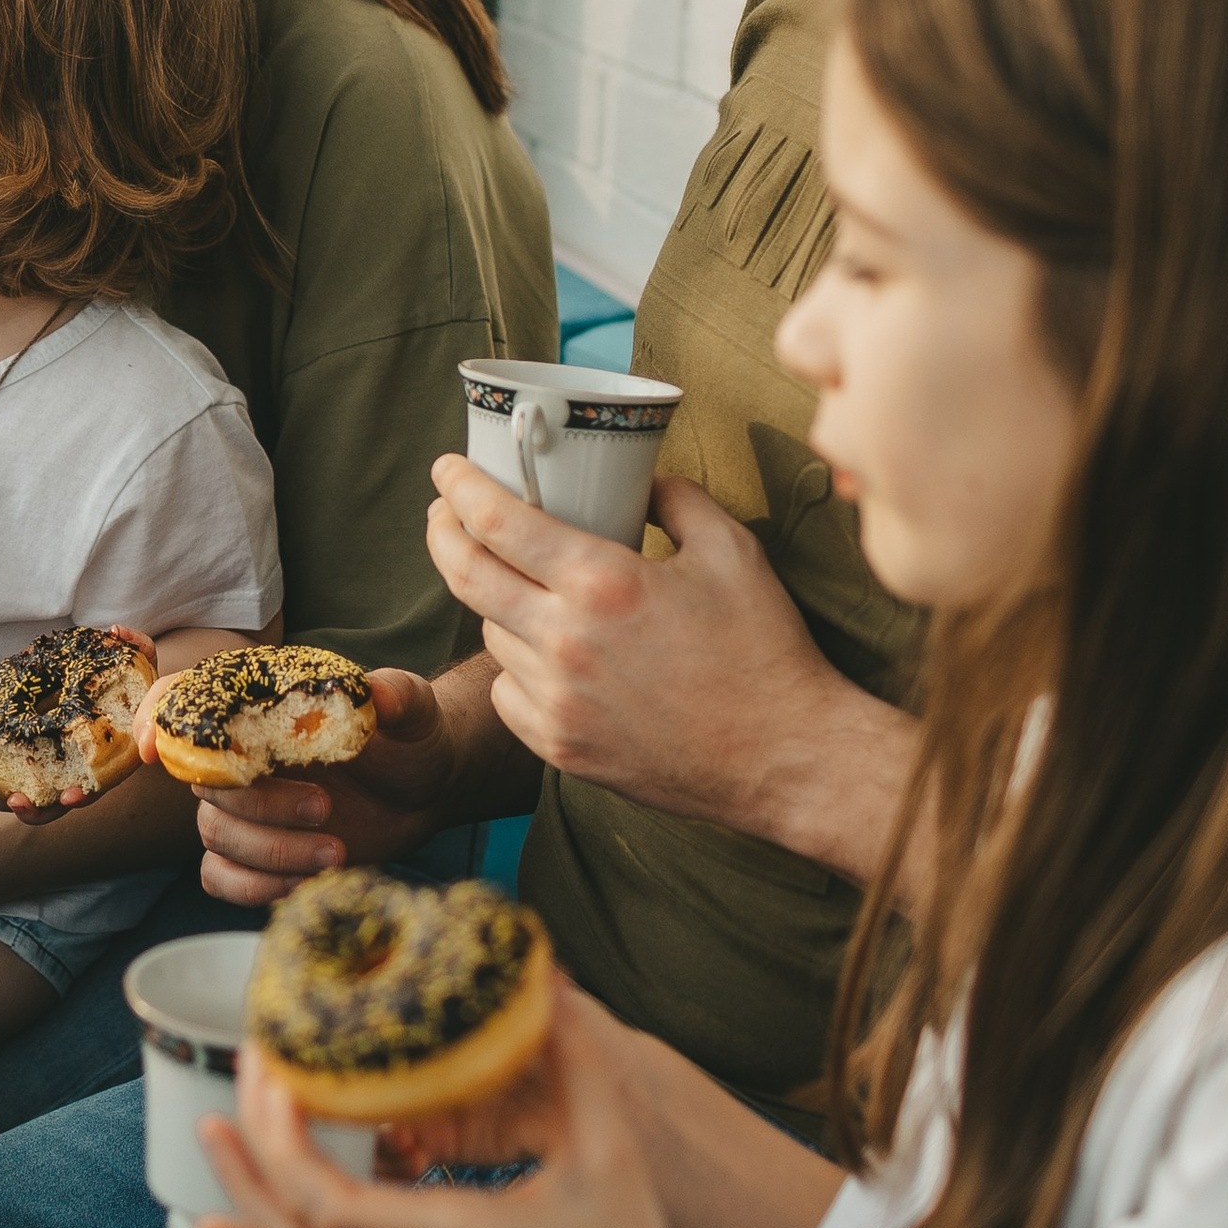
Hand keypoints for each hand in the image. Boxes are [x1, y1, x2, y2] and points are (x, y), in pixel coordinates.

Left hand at [0, 620, 161, 826]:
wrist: (117, 688)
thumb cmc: (130, 680)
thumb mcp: (141, 662)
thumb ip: (135, 645)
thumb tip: (114, 631)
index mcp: (104, 762)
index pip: (92, 788)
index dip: (81, 796)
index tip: (70, 797)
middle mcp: (74, 772)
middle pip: (51, 805)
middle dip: (32, 808)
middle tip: (15, 799)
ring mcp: (50, 768)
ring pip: (23, 794)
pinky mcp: (27, 753)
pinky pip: (4, 766)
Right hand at [162, 667, 462, 907]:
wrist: (424, 793)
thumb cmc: (410, 740)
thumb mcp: (413, 712)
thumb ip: (397, 696)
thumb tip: (377, 694)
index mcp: (261, 709)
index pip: (187, 701)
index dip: (158, 720)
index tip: (153, 750)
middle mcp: (240, 757)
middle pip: (208, 784)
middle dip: (263, 806)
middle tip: (328, 811)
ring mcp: (244, 809)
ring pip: (215, 835)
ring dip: (270, 852)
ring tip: (337, 855)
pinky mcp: (255, 854)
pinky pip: (219, 877)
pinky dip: (253, 888)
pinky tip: (305, 885)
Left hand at [195, 990, 698, 1227]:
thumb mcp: (611, 1157)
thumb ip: (577, 1066)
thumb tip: (547, 980)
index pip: (332, 1207)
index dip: (285, 1144)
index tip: (277, 1075)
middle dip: (251, 1150)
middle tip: (245, 1069)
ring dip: (243, 1193)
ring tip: (210, 1129)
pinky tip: (217, 1223)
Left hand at [425, 455, 897, 860]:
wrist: (786, 757)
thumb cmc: (765, 651)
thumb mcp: (732, 550)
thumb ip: (675, 499)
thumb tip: (638, 478)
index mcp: (602, 583)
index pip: (496, 522)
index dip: (460, 487)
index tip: (448, 469)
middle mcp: (566, 642)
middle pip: (465, 575)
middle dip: (442, 532)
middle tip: (443, 512)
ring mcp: (558, 702)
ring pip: (490, 634)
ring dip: (493, 601)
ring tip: (515, 582)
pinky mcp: (561, 748)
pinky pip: (508, 693)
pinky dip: (515, 666)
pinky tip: (541, 652)